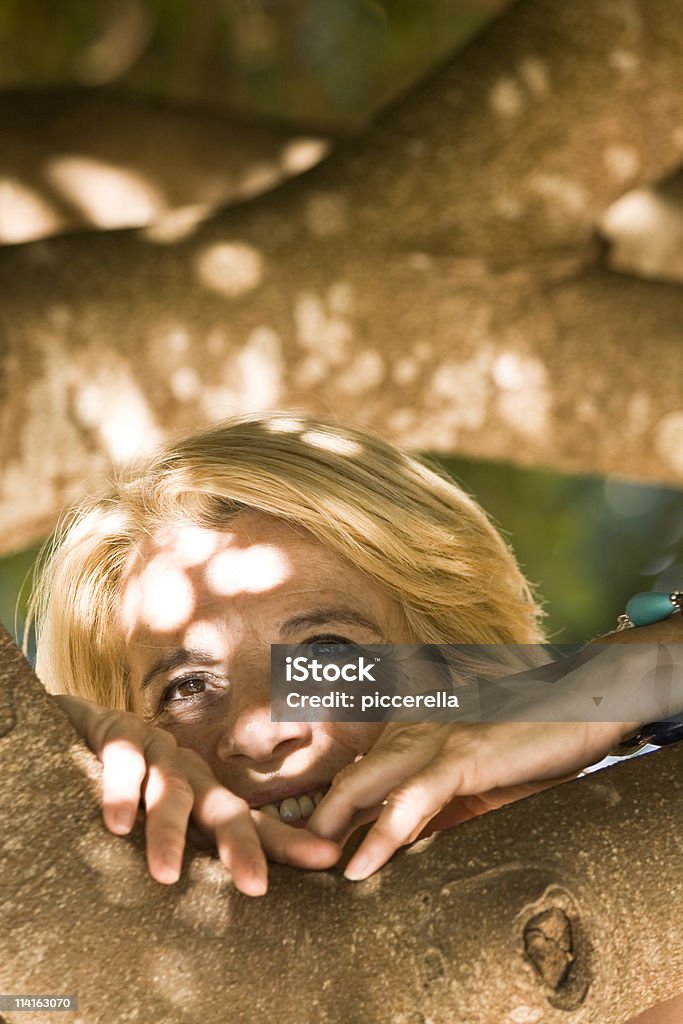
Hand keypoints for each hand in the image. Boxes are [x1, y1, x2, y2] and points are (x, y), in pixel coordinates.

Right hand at [55, 695, 339, 894]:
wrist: (82, 727)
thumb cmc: (129, 788)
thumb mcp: (159, 825)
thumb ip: (187, 854)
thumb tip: (226, 917)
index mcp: (207, 798)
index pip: (253, 823)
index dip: (289, 842)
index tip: (329, 860)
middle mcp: (191, 774)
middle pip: (224, 809)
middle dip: (242, 846)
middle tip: (256, 887)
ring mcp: (157, 752)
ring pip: (171, 790)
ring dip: (168, 831)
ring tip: (166, 875)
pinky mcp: (118, 735)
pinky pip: (124, 762)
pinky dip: (122, 792)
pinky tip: (119, 824)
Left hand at [307, 718, 625, 880]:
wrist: (583, 705)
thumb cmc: (532, 746)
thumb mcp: (478, 785)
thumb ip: (441, 810)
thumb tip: (410, 851)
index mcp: (414, 732)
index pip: (360, 772)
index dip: (329, 810)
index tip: (304, 849)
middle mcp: (413, 729)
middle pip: (347, 778)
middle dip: (314, 823)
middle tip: (292, 865)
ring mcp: (434, 739)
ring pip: (364, 785)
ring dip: (330, 832)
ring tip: (306, 872)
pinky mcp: (461, 755)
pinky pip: (411, 799)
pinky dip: (382, 835)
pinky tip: (360, 867)